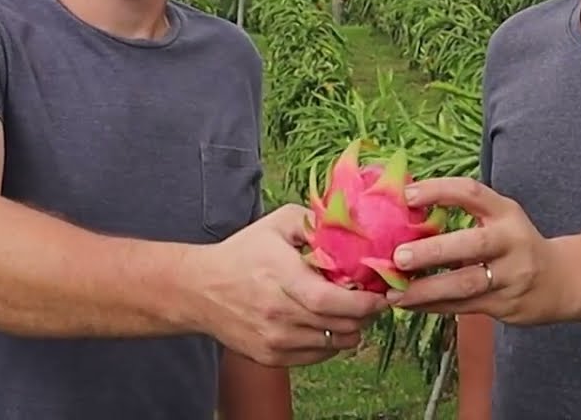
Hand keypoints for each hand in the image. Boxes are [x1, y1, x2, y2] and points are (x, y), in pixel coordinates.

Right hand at [192, 204, 389, 365]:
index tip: (380, 295)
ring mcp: (273, 339)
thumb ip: (313, 222)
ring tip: (352, 312)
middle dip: (365, 315)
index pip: (332, 300)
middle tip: (373, 301)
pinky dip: (331, 343)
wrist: (200, 290)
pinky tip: (329, 324)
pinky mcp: (270, 357)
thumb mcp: (276, 224)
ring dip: (351, 329)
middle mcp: (278, 313)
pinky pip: (317, 356)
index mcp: (281, 277)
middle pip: (339, 325)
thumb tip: (351, 227)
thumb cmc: (243, 253)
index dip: (363, 302)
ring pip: (333, 344)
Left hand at [383, 177, 564, 324]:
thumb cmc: (515, 243)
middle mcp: (511, 242)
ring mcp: (511, 276)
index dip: (439, 191)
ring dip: (426, 289)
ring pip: (465, 284)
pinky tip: (408, 304)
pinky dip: (433, 306)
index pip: (472, 193)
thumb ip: (463, 212)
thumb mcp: (500, 218)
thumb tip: (404, 209)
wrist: (561, 282)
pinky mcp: (505, 305)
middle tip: (399, 256)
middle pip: (472, 244)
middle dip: (433, 251)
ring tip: (394, 293)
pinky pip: (463, 306)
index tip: (407, 195)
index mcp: (506, 213)